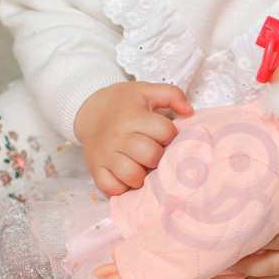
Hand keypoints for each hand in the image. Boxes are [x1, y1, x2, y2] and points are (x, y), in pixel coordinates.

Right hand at [73, 81, 192, 195]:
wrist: (89, 110)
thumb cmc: (122, 103)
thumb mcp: (146, 90)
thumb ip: (172, 94)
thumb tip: (190, 112)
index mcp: (132, 116)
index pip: (165, 132)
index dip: (170, 135)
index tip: (164, 135)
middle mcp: (117, 136)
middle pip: (151, 156)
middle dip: (159, 157)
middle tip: (155, 153)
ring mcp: (105, 155)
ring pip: (133, 176)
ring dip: (143, 176)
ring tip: (142, 166)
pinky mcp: (95, 168)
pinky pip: (112, 188)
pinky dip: (122, 187)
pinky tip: (126, 177)